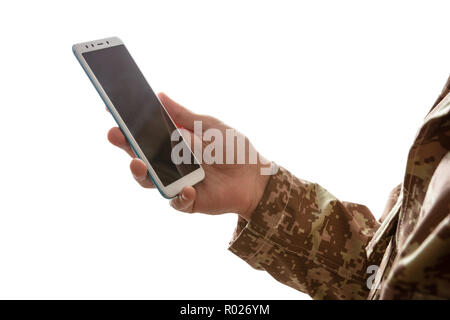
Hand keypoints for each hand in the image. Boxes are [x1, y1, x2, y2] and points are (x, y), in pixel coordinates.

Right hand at [107, 93, 269, 220]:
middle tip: (114, 135)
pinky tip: (189, 189)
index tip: (112, 111)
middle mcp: (170, 163)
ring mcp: (177, 182)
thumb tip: (160, 95)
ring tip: (138, 163)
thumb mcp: (209, 126)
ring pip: (150, 181)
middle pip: (141, 156)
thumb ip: (183, 116)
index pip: (145, 134)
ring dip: (141, 173)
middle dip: (125, 146)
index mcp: (173, 142)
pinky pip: (177, 201)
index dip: (128, 125)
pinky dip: (180, 196)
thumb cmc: (233, 149)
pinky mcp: (188, 201)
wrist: (255, 176)